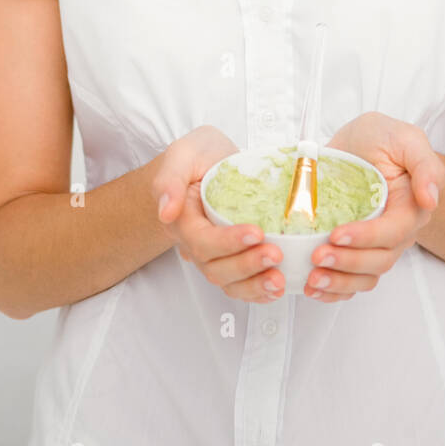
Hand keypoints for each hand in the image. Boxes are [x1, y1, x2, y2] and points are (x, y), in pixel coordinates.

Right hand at [150, 126, 286, 303]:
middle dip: (246, 266)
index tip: (257, 232)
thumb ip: (171, 179)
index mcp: (182, 220)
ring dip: (254, 286)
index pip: (201, 240)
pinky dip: (258, 292)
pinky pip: (240, 285)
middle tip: (275, 254)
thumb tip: (165, 211)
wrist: (211, 160)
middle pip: (215, 268)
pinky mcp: (232, 257)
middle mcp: (196, 243)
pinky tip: (276, 289)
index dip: (228, 242)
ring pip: (228, 282)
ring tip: (279, 280)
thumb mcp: (184, 154)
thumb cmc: (199, 155)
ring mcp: (214, 254)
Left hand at [304, 112, 444, 302]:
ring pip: (365, 276)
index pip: (393, 232)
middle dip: (348, 262)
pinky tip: (313, 289)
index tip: (338, 234)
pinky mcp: (356, 249)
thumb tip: (431, 199)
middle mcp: (395, 232)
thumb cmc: (385, 139)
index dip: (367, 238)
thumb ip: (425, 165)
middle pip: (379, 260)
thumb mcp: (405, 139)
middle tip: (318, 255)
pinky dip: (333, 290)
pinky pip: (351, 280)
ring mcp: (375, 244)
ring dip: (339, 282)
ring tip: (313, 278)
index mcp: (410, 207)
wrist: (364, 144)